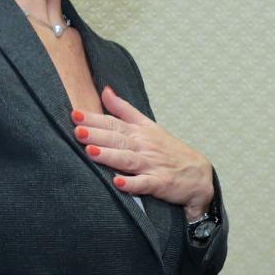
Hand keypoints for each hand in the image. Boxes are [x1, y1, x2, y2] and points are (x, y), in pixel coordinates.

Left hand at [73, 86, 213, 215]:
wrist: (199, 174)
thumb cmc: (169, 150)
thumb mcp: (148, 125)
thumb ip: (124, 109)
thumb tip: (105, 90)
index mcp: (139, 132)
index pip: (114, 122)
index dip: (94, 119)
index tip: (75, 114)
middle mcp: (144, 147)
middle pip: (118, 139)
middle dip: (98, 135)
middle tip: (77, 130)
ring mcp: (152, 165)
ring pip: (128, 159)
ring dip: (110, 156)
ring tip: (91, 152)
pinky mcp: (160, 184)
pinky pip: (145, 184)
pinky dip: (132, 184)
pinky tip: (118, 183)